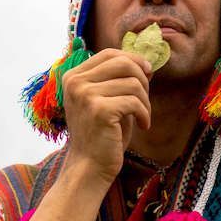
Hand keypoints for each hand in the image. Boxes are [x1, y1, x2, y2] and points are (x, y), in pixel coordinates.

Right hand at [60, 50, 152, 184]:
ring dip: (145, 101)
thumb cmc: (101, 134)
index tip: (148, 73)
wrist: (89, 166)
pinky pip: (134, 101)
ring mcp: (85, 95)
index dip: (133, 59)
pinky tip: (143, 126)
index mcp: (73, 77)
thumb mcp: (105, 100)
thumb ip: (117, 80)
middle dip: (143, 78)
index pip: (109, 53)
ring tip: (143, 117)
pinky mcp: (99, 110)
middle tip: (145, 99)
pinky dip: (144, 114)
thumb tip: (146, 63)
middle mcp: (75, 82)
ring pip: (133, 83)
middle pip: (123, 62)